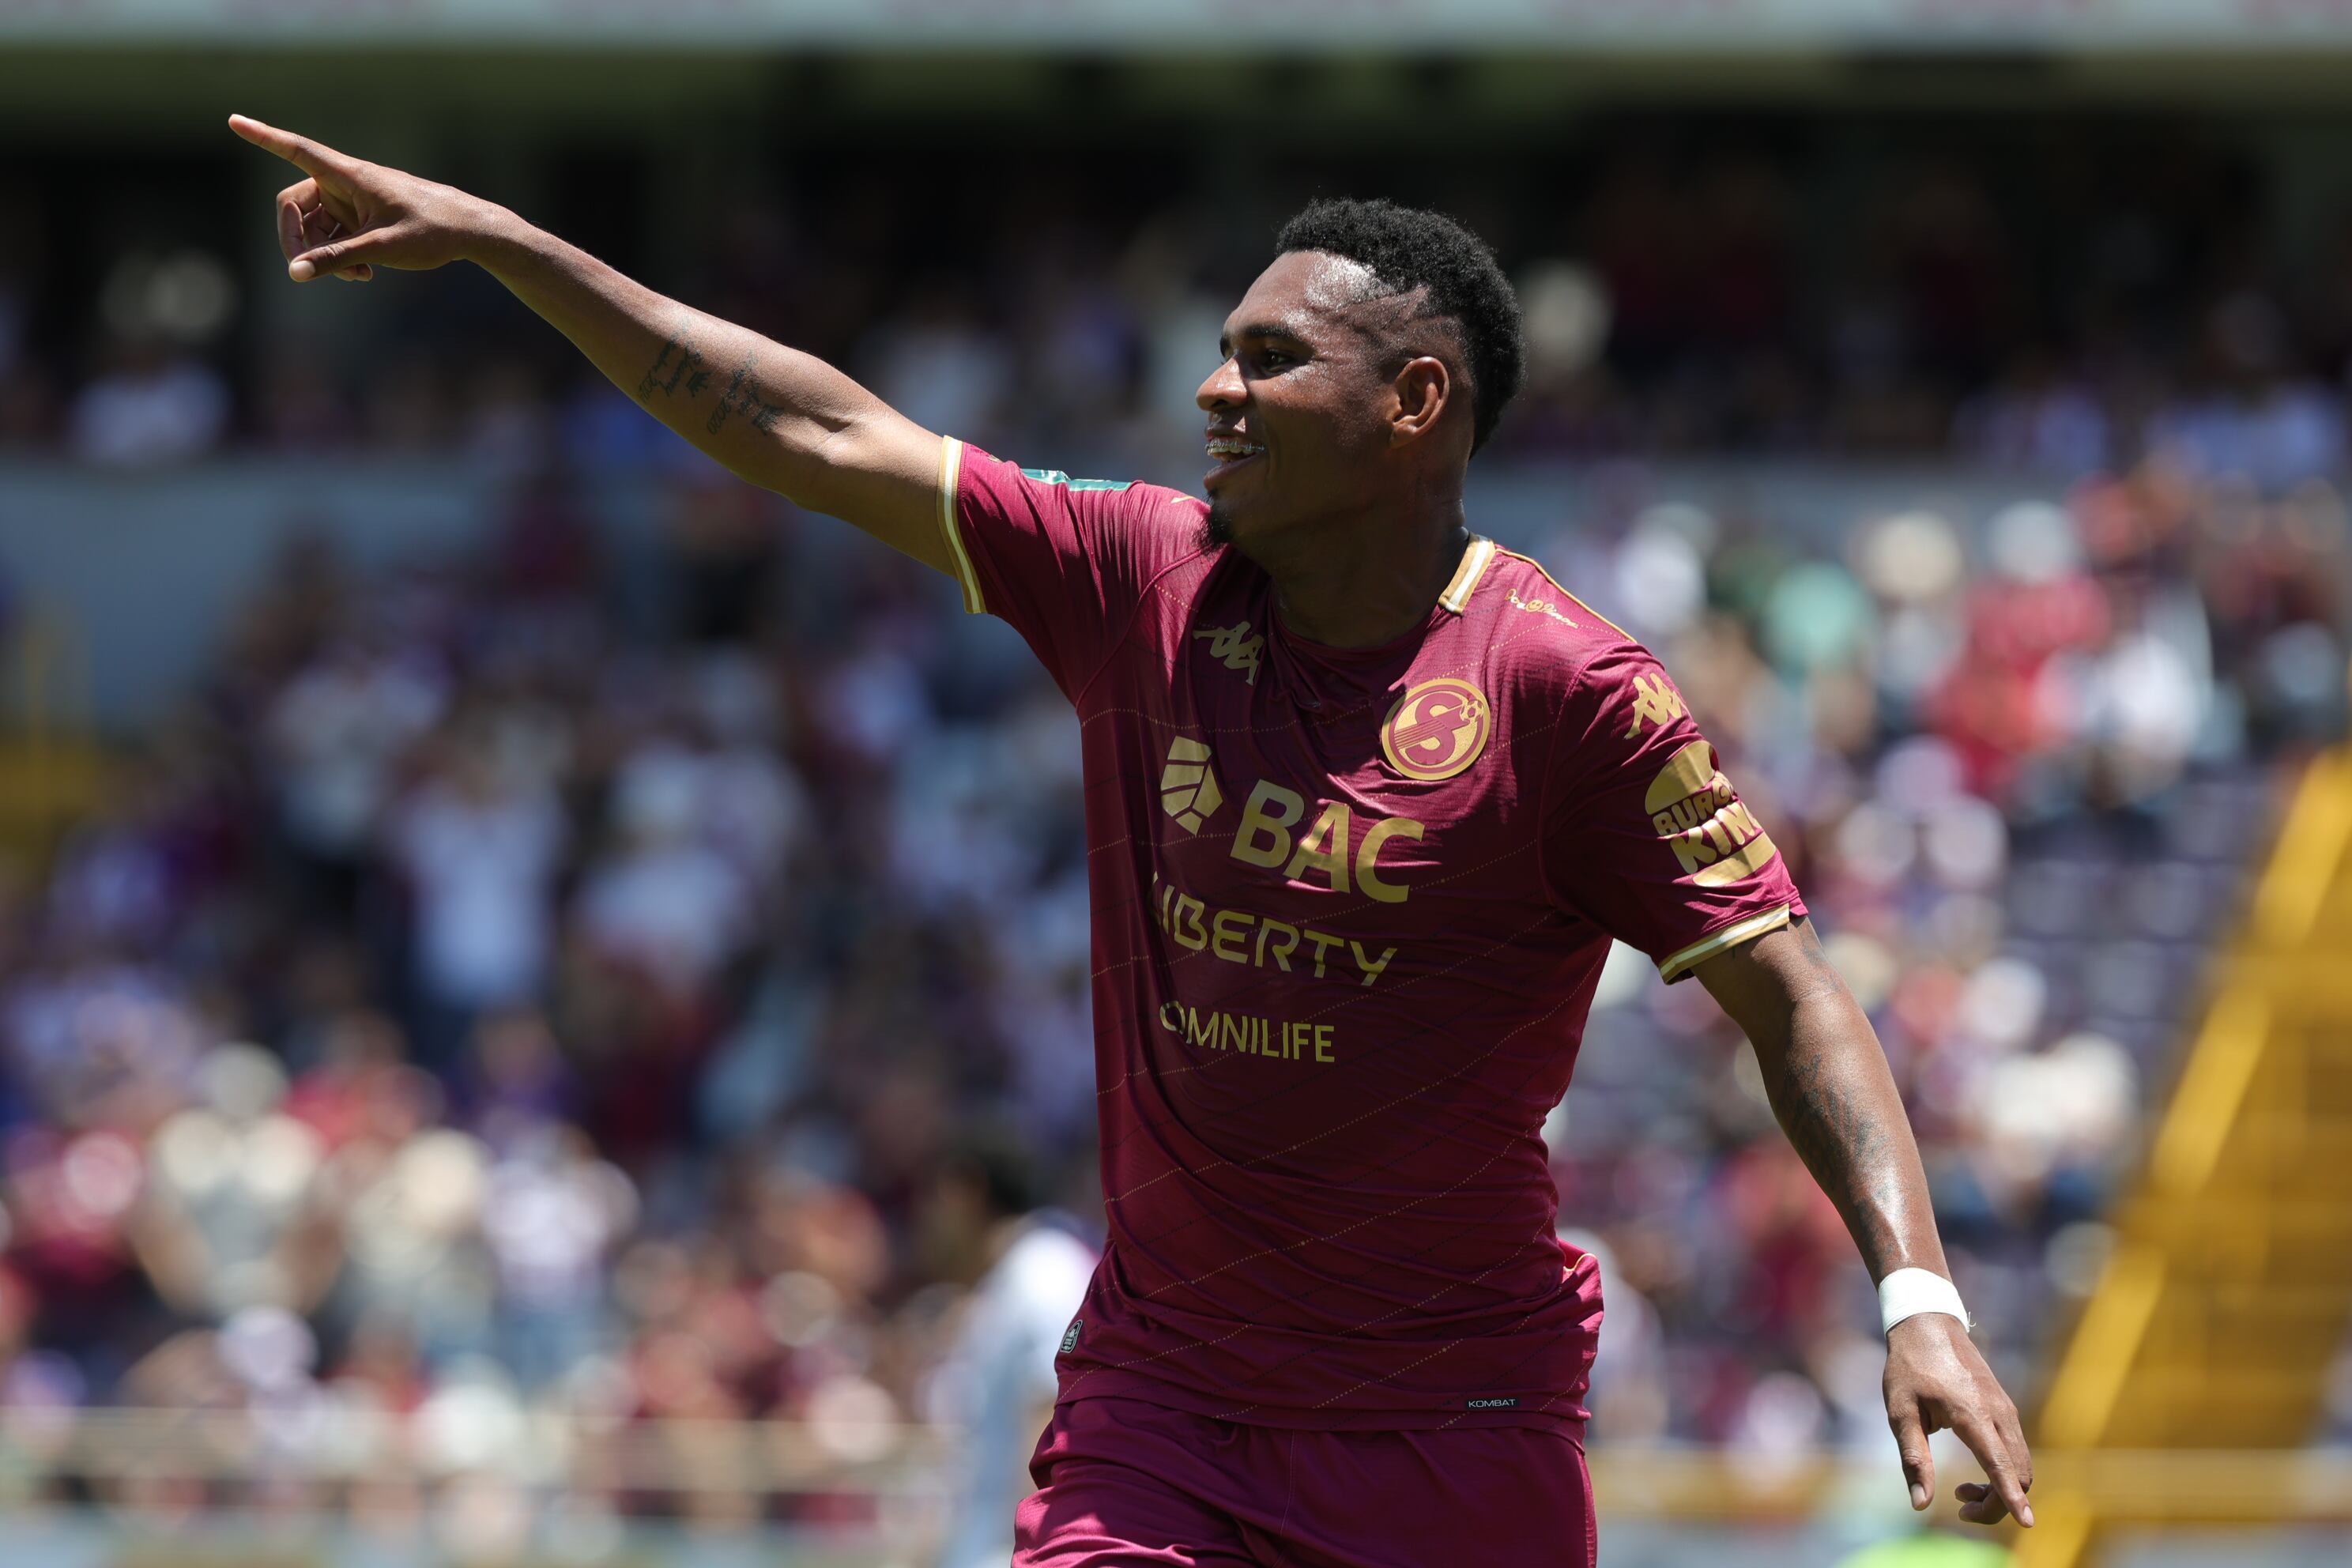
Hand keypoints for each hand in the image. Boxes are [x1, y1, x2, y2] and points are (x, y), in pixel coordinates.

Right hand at [228, 114, 502, 283]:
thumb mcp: (382, 248)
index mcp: (348, 175)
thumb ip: (336, 259)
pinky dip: (340, 255)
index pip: (296, 150)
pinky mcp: (361, 217)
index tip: (233, 120)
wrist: (470, 231)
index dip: (263, 137)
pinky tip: (364, 273)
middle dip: (298, 240)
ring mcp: (351, 200)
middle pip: (295, 205)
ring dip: (324, 254)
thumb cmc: (432, 231)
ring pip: (315, 226)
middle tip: (307, 271)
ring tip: (357, 276)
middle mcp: (344, 182)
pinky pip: (334, 235)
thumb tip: (294, 273)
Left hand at [1884, 1311, 2034, 1527]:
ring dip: (2001, 1489)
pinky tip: (1974, 1473)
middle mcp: (1999, 1414)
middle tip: (1959, 1507)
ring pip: (2022, 1465)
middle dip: (1998, 1503)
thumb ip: (1913, 1458)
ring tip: (1959, 1491)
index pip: (2001, 1465)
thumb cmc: (1909, 1367)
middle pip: (2019, 1473)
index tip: (2027, 1523)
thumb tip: (1921, 1505)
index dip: (2012, 1498)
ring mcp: (2006, 1411)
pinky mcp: (2005, 1409)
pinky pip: (2016, 1451)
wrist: (1928, 1323)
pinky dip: (2004, 1472)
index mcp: (1973, 1415)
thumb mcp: (1900, 1412)